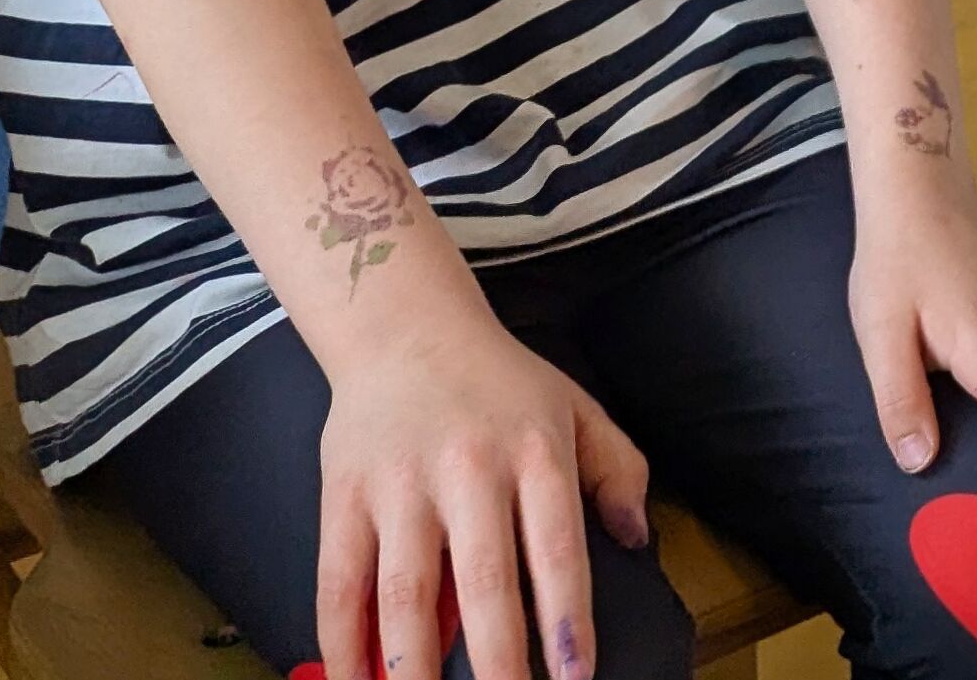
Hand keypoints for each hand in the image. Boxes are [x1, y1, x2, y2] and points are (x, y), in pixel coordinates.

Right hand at [315, 314, 648, 679]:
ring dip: (411, 667)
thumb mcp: (577, 408)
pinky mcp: (343, 498)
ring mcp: (400, 487)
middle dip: (496, 661)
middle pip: (482, 582)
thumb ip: (617, 470)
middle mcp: (469, 471)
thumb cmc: (503, 384)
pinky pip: (340, 584)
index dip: (564, 618)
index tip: (573, 677)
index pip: (556, 548)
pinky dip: (342, 643)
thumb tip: (636, 540)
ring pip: (405, 594)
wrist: (405, 330)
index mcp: (536, 453)